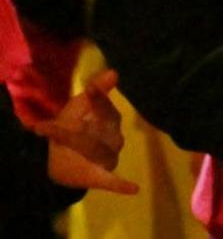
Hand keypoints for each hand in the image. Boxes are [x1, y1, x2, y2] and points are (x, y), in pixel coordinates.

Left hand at [36, 69, 135, 194]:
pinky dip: (123, 185)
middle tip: (58, 127)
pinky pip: (113, 181)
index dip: (99, 100)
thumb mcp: (78, 107)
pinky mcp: (99, 177)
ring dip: (78, 143)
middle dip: (79, 128)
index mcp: (109, 121)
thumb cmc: (71, 128)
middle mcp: (113, 139)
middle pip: (102, 131)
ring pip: (100, 150)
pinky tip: (133, 188)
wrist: (50, 160)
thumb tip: (115, 72)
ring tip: (56, 138)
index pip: (108, 109)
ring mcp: (107, 158)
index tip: (89, 90)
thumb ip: (97, 91)